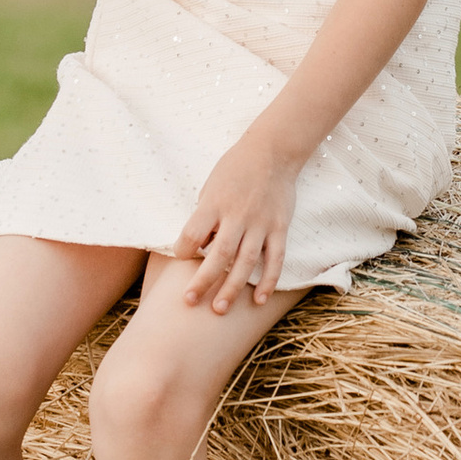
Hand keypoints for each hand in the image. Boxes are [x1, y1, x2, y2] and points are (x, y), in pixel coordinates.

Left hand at [176, 140, 300, 312]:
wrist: (272, 151)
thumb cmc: (235, 169)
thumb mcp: (211, 187)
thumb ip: (205, 217)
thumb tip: (198, 247)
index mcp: (215, 203)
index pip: (193, 234)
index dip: (182, 250)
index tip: (180, 257)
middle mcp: (237, 215)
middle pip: (218, 254)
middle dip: (202, 280)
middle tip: (189, 301)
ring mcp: (261, 223)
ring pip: (245, 262)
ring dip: (232, 288)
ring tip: (219, 309)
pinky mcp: (279, 227)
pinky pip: (275, 258)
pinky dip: (268, 280)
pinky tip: (259, 299)